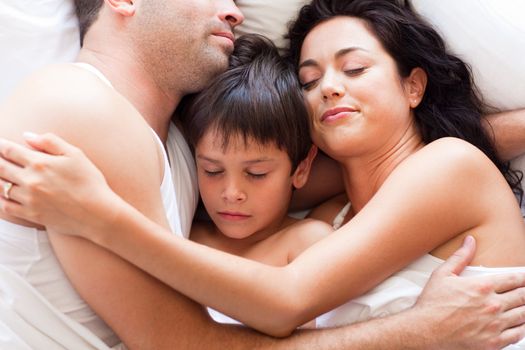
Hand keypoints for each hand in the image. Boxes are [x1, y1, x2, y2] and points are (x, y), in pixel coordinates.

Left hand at [0, 133, 122, 236]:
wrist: (98, 213)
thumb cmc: (90, 182)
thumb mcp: (76, 155)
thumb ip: (51, 142)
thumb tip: (27, 136)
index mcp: (40, 163)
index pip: (10, 150)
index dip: (0, 145)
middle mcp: (30, 180)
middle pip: (0, 167)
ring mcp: (28, 199)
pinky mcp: (30, 215)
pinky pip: (5, 207)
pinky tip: (0, 195)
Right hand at [415, 236, 524, 349]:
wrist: (424, 331)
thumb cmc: (432, 303)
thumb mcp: (442, 275)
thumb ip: (460, 257)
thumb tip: (470, 241)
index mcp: (482, 287)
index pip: (514, 279)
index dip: (524, 277)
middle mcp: (492, 305)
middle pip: (523, 296)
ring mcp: (494, 325)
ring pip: (523, 315)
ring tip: (524, 305)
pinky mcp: (493, 342)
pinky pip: (518, 334)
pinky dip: (523, 327)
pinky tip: (521, 323)